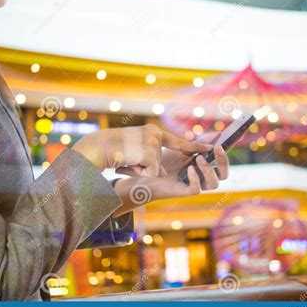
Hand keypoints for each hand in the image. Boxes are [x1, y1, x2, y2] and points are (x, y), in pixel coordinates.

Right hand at [72, 124, 211, 176]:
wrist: (96, 148)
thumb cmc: (113, 152)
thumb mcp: (135, 152)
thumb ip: (152, 158)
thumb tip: (163, 174)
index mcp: (153, 132)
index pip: (178, 142)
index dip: (195, 146)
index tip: (210, 147)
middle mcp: (155, 134)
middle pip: (160, 162)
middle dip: (145, 167)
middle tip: (130, 161)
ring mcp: (153, 143)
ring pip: (154, 169)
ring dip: (139, 170)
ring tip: (126, 161)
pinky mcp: (149, 153)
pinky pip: (149, 173)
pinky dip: (137, 172)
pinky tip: (127, 164)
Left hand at [112, 134, 228, 216]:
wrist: (145, 173)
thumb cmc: (165, 161)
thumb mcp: (183, 149)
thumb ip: (198, 143)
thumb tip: (217, 133)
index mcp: (205, 166)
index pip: (222, 161)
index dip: (229, 151)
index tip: (232, 138)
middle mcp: (203, 177)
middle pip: (224, 174)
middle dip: (223, 161)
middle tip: (217, 148)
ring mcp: (194, 185)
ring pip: (214, 184)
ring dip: (209, 170)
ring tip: (199, 158)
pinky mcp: (184, 192)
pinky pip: (196, 189)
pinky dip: (195, 178)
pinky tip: (190, 169)